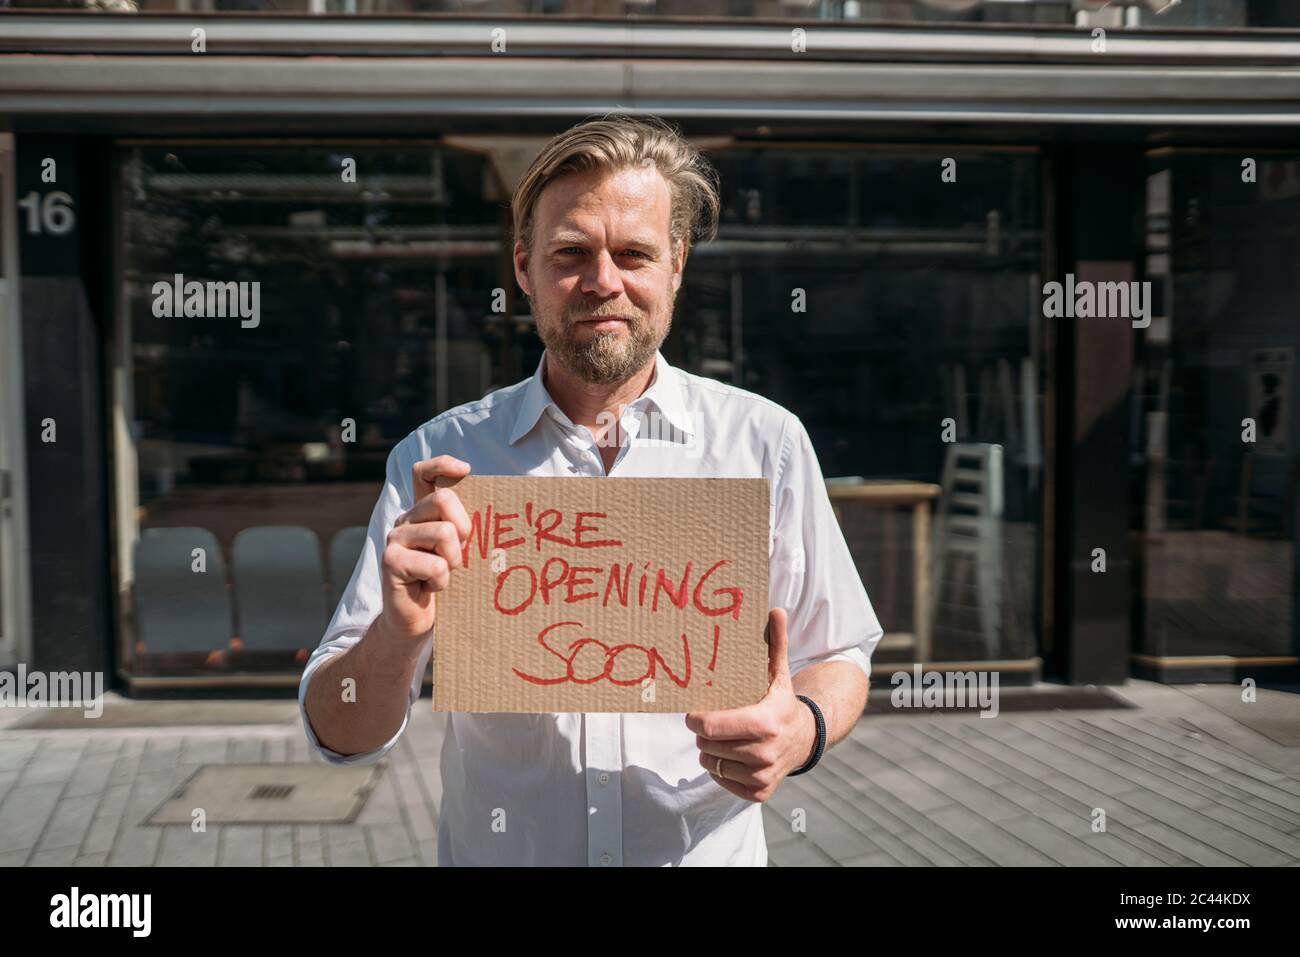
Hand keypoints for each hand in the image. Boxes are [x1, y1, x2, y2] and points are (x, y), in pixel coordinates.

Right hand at [376, 455, 471, 642]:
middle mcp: (405, 520)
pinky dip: (442, 582)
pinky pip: (436, 565)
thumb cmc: (445, 585)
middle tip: (461, 553)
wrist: (416, 624)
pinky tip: (431, 589)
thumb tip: (498, 510)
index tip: (466, 469)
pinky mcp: (391, 562)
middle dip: (464, 527)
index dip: (443, 464)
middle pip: (444, 499)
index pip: (423, 472)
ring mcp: (395, 539)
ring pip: (444, 533)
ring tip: (444, 575)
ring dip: (454, 561)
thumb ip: (466, 528)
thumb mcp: (458, 551)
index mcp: (422, 513)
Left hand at [685, 608, 814, 802]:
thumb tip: (775, 609)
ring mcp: (762, 776)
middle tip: (713, 722)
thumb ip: (775, 642)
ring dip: (711, 751)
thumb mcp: (779, 672)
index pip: (708, 726)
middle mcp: (764, 753)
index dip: (696, 718)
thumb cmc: (781, 701)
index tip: (696, 710)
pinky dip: (722, 770)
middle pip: (706, 745)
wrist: (806, 738)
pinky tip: (735, 756)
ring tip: (726, 738)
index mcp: (764, 723)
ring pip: (710, 763)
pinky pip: (721, 782)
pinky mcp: (759, 793)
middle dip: (704, 733)